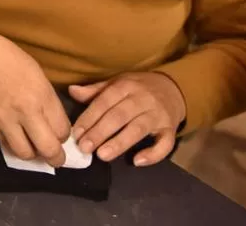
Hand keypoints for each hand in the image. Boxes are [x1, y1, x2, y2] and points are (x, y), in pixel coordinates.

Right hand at [0, 31, 70, 164]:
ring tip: (33, 147)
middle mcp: (26, 112)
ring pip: (25, 153)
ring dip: (33, 153)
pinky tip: (14, 135)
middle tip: (56, 157)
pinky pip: (5, 143)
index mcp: (42, 95)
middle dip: (56, 157)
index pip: (62, 130)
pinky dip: (13, 143)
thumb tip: (51, 119)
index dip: (63, 135)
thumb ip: (46, 99)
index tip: (59, 133)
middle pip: (48, 149)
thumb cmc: (7, 56)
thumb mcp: (36, 73)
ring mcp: (5, 120)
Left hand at [70, 72, 185, 165]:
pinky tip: (137, 161)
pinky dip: (153, 153)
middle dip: (100, 132)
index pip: (104, 101)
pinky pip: (165, 143)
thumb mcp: (117, 83)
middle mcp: (142, 99)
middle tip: (84, 148)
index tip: (76, 133)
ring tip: (102, 155)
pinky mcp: (171, 129)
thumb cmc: (138, 88)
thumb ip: (95, 91)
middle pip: (119, 116)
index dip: (89, 117)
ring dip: (119, 143)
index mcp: (126, 86)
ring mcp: (158, 114)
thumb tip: (71, 91)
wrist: (174, 88)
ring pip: (138, 129)